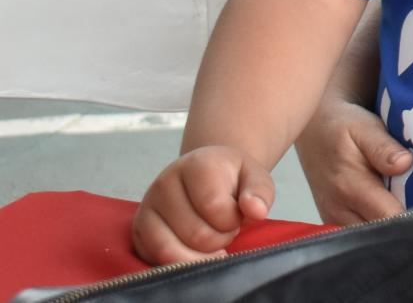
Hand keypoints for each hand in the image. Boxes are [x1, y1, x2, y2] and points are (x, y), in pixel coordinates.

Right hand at [131, 146, 274, 264]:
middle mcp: (165, 182)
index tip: (237, 211)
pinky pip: (155, 260)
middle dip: (220, 238)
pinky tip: (194, 250)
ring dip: (201, 254)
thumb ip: (260, 192)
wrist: (207, 176)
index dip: (233, 219)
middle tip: (225, 226)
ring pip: (171, 251)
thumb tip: (257, 211)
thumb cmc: (232, 180)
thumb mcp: (256, 177)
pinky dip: (180, 262)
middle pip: (196, 235)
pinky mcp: (138, 230)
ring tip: (211, 237)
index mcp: (197, 164)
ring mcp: (147, 206)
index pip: (215, 207)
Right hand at [296, 97, 411, 224]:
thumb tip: (405, 164)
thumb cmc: (343, 128)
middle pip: (383, 233)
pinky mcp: (335, 223)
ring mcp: (335, 220)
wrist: (314, 132)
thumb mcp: (364, 128)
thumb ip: (383, 148)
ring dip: (397, 228)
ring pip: (373, 238)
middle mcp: (340, 211)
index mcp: (350, 188)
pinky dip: (383, 226)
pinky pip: (364, 233)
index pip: (390, 217)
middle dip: (411, 226)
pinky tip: (401, 212)